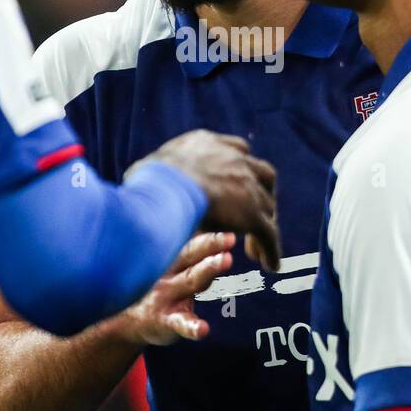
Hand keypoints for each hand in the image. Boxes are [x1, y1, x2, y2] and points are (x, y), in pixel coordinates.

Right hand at [112, 232, 234, 345]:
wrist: (127, 322)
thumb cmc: (157, 290)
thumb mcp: (168, 270)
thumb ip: (189, 254)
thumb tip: (211, 235)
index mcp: (172, 262)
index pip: (192, 246)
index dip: (211, 239)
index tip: (231, 235)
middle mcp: (169, 275)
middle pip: (192, 256)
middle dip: (211, 245)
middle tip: (230, 238)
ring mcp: (166, 298)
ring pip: (190, 282)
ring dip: (208, 269)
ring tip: (227, 260)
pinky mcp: (165, 322)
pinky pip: (181, 323)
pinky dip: (192, 327)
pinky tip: (203, 329)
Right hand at [136, 130, 280, 269]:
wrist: (166, 188)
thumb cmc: (148, 181)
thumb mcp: (148, 167)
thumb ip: (154, 172)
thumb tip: (140, 174)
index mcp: (209, 145)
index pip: (237, 150)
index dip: (239, 168)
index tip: (236, 181)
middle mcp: (234, 161)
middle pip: (262, 174)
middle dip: (261, 193)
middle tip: (255, 213)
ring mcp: (247, 187)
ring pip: (267, 207)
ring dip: (264, 225)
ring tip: (255, 248)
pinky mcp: (252, 215)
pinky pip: (268, 234)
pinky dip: (271, 250)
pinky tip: (270, 265)